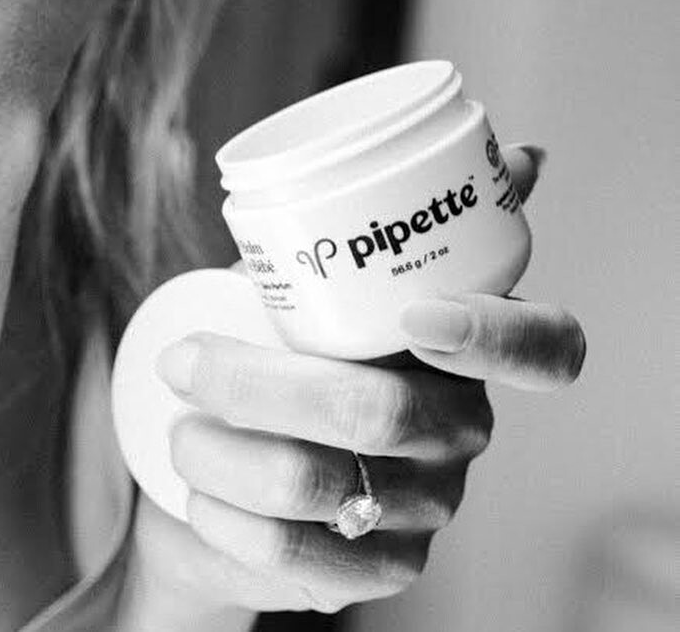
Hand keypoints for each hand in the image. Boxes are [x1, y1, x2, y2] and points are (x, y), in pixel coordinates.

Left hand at [131, 145, 585, 617]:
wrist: (228, 476)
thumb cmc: (278, 352)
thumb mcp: (312, 277)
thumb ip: (366, 218)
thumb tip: (510, 149)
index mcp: (466, 348)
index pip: (546, 348)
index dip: (495, 332)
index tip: (413, 313)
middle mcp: (462, 429)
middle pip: (383, 411)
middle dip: (259, 383)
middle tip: (183, 362)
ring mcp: (428, 507)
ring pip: (324, 482)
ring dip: (224, 449)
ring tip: (176, 423)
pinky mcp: (381, 573)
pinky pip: (300, 556)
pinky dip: (228, 518)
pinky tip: (193, 491)